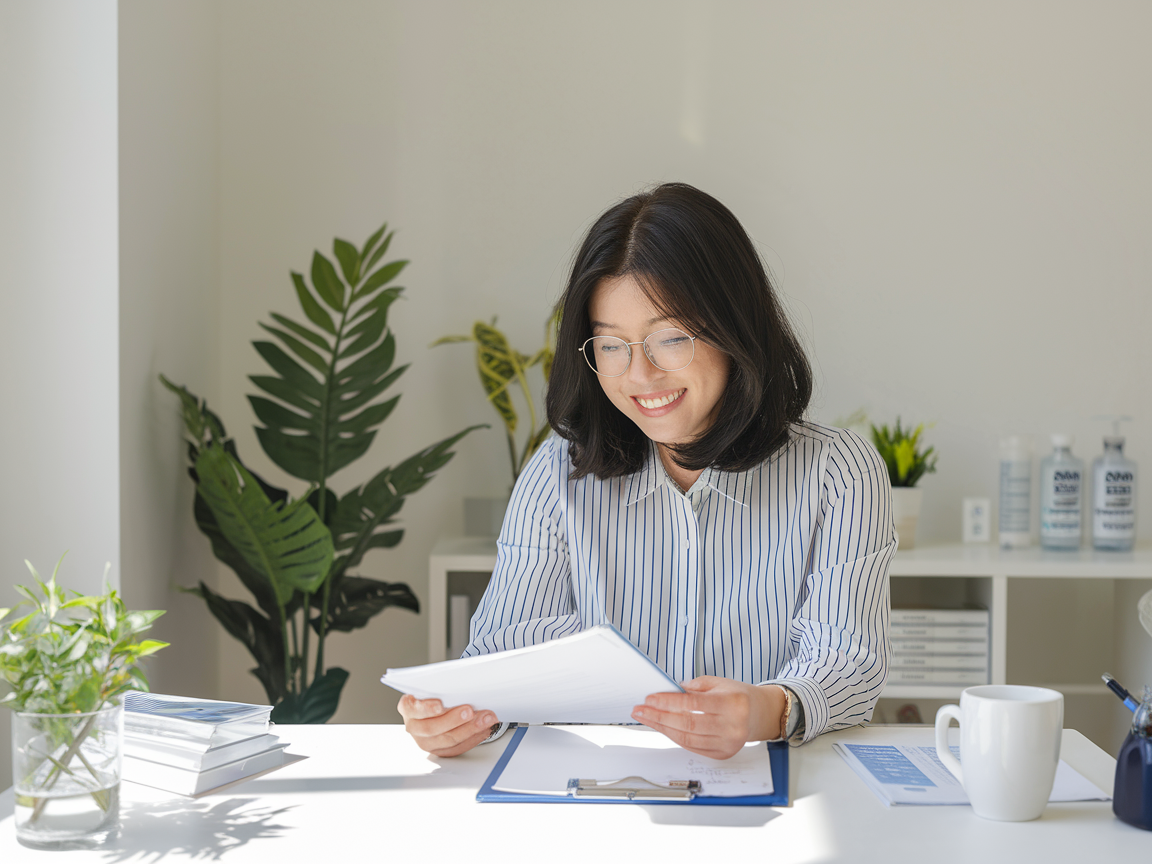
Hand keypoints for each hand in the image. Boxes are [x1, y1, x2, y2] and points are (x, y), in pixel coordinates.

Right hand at [397, 695, 498, 757]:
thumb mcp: (432, 686)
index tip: (440, 704)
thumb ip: (440, 687)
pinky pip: (458, 748)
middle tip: (470, 711)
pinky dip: (474, 737)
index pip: (413, 709)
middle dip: (454, 719)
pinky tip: (484, 728)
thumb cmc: (433, 694)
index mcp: (408, 708)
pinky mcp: (440, 750)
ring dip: (470, 729)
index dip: (426, 708)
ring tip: (485, 719)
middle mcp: (414, 727)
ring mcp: (426, 742)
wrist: (433, 708)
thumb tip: (461, 683)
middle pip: (432, 728)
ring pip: (448, 740)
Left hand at [630, 676, 785, 759]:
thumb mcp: (720, 682)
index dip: (668, 702)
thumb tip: (671, 691)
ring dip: (662, 728)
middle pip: (687, 724)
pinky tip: (662, 727)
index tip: (650, 699)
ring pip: (687, 738)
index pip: (693, 704)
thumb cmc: (740, 696)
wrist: (761, 715)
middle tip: (640, 710)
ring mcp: (728, 744)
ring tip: (647, 718)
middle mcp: (732, 727)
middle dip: (659, 716)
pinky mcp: (722, 754)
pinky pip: (692, 747)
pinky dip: (674, 737)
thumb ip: (696, 686)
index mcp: (732, 704)